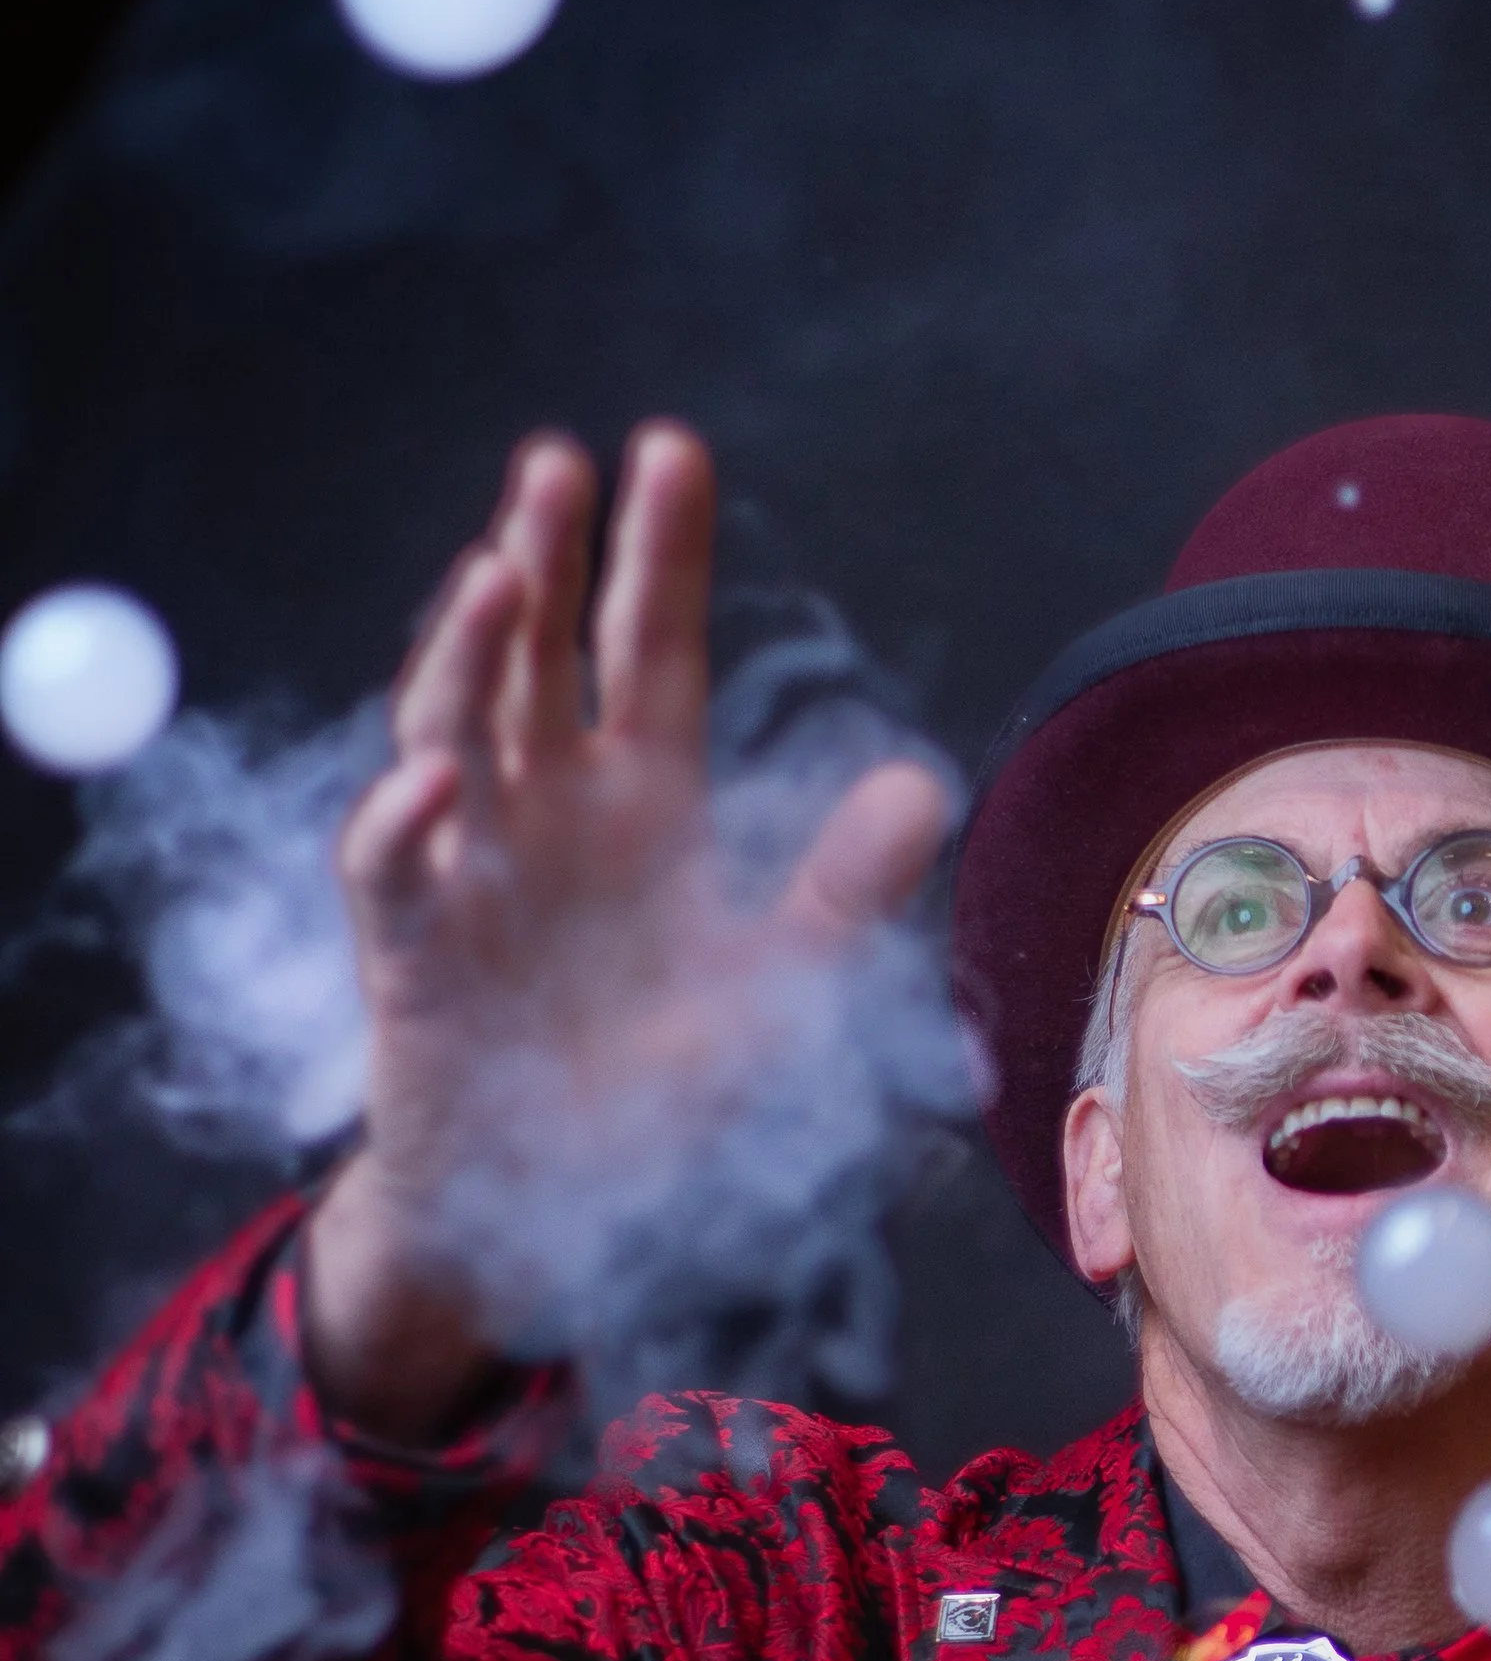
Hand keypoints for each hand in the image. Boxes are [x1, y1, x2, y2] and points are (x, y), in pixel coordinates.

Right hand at [304, 424, 951, 1440]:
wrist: (561, 1209)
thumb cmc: (664, 1097)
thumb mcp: (780, 992)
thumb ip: (841, 893)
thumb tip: (925, 787)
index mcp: (642, 805)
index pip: (650, 651)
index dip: (657, 557)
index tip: (670, 451)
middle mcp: (549, 813)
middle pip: (541, 656)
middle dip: (546, 558)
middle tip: (559, 461)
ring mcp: (472, 869)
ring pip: (454, 726)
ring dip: (468, 649)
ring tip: (497, 568)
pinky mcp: (413, 949)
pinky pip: (395, 871)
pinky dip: (405, 822)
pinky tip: (435, 777)